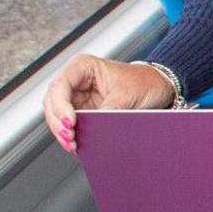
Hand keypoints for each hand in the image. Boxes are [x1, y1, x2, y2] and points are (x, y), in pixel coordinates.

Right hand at [42, 55, 174, 152]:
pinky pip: (69, 125)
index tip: (70, 122)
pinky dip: (70, 135)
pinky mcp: (83, 112)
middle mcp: (76, 81)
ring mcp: (78, 97)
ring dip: (61, 131)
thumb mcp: (127, 95)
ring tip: (72, 144)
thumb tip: (94, 127)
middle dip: (58, 122)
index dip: (60, 105)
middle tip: (69, 138)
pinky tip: (76, 144)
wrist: (159, 88)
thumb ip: (108, 110)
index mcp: (83, 67)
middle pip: (53, 102)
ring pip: (57, 115)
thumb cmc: (145, 82)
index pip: (60, 85)